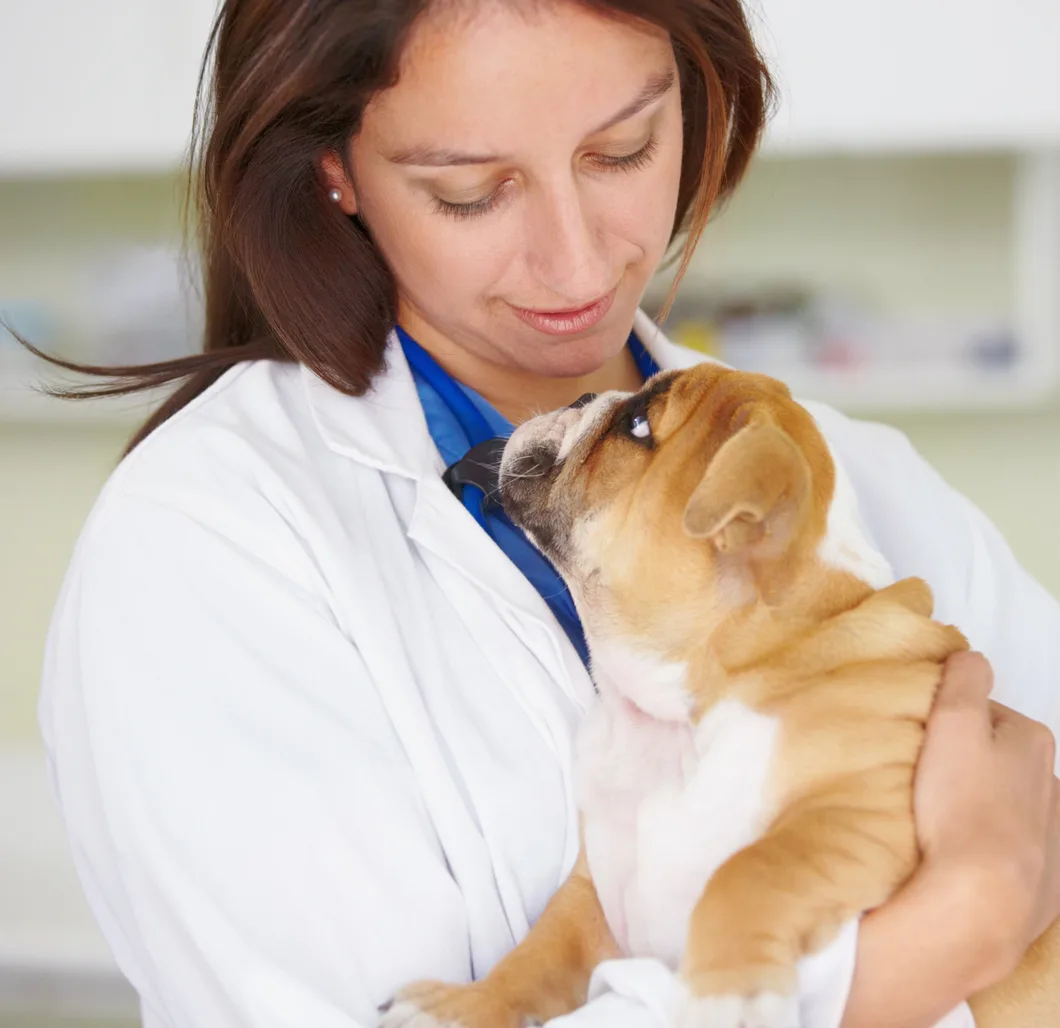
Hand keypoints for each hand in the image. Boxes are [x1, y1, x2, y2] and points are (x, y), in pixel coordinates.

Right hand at [914, 651, 1059, 975]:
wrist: (981, 900)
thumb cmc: (961, 804)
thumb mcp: (953, 721)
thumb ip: (962, 679)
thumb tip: (969, 657)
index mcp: (1031, 739)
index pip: (985, 713)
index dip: (948, 720)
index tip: (921, 737)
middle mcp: (1052, 781)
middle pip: (998, 758)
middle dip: (968, 762)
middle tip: (924, 776)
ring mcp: (1052, 833)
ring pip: (1008, 803)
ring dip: (980, 804)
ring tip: (938, 818)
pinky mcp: (1046, 878)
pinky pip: (1014, 849)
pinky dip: (992, 846)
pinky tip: (961, 853)